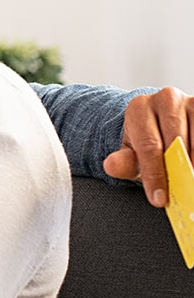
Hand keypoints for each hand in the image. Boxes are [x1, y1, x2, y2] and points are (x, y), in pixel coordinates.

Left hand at [102, 87, 192, 207]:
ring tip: (190, 183)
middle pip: (177, 141)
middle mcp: (166, 99)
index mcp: (139, 107)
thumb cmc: (145, 142)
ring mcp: (190, 101)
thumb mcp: (130, 154)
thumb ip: (121, 162)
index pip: (149, 146)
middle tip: (183, 193)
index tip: (159, 199)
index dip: (155, 174)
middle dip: (180, 171)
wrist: (159, 124)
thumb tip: (111, 166)